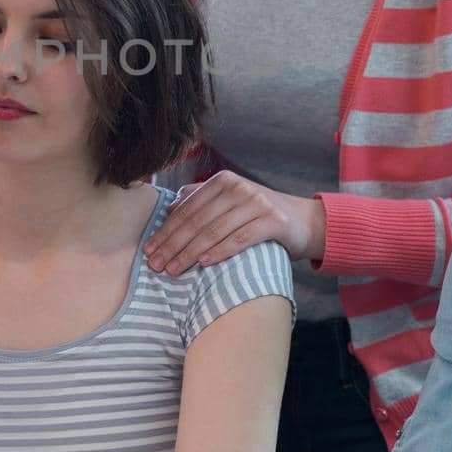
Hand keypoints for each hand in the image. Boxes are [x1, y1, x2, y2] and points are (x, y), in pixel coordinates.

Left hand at [144, 173, 322, 275]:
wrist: (302, 221)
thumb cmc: (257, 215)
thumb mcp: (228, 203)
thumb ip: (200, 200)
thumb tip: (169, 209)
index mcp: (221, 181)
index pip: (186, 209)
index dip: (165, 231)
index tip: (148, 250)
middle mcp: (237, 187)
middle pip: (197, 221)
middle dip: (172, 245)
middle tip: (155, 265)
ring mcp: (256, 202)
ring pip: (214, 230)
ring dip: (190, 252)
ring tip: (173, 269)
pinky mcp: (272, 220)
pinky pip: (240, 238)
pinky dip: (220, 251)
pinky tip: (204, 263)